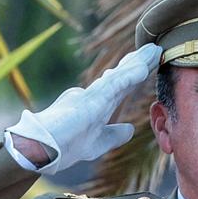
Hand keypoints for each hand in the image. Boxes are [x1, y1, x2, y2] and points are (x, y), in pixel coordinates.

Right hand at [6, 43, 161, 173]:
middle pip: (122, 76)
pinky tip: (142, 68)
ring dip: (137, 63)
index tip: (150, 64)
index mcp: (98, 104)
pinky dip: (128, 77)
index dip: (136, 74)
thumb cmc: (65, 146)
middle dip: (139, 62)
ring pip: (119, 76)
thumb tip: (131, 129)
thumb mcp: (98, 142)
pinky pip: (112, 86)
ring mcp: (92, 96)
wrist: (42, 150)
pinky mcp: (88, 100)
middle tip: (155, 48)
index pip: (122, 86)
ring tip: (153, 50)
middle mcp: (95, 95)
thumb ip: (114, 135)